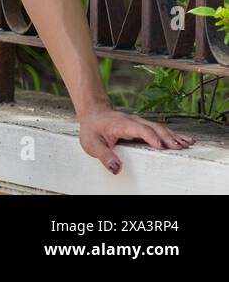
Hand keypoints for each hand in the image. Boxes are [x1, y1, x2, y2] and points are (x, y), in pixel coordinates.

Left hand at [78, 106, 194, 174]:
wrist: (93, 113)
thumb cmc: (92, 129)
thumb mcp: (92, 144)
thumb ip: (104, 156)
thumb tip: (117, 169)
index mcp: (121, 124)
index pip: (139, 129)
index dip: (151, 137)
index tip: (162, 146)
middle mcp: (133, 121)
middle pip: (153, 127)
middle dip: (167, 137)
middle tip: (181, 148)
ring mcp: (139, 122)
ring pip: (159, 127)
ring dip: (174, 136)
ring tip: (188, 144)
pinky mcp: (143, 125)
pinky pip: (159, 129)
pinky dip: (172, 135)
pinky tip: (184, 140)